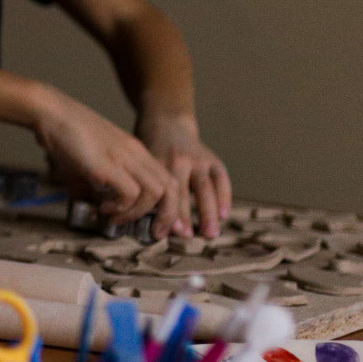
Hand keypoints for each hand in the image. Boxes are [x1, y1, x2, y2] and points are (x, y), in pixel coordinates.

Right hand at [31, 86, 192, 235]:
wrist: (51, 111)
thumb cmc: (66, 135)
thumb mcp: (93, 158)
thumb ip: (102, 180)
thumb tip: (98, 204)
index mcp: (136, 151)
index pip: (169, 180)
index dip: (170, 206)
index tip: (158, 223)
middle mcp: (135, 154)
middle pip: (171, 188)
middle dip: (167, 216)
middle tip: (154, 233)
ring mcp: (122, 158)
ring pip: (156, 192)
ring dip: (139, 213)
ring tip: (117, 218)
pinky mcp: (106, 165)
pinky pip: (130, 192)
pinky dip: (121, 208)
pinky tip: (104, 208)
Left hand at [139, 115, 231, 237]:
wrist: (167, 123)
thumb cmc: (148, 151)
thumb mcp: (141, 162)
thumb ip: (144, 186)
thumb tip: (138, 221)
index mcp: (157, 161)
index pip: (161, 191)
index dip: (161, 213)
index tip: (161, 233)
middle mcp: (179, 159)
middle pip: (184, 192)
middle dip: (186, 217)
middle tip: (186, 238)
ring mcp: (199, 159)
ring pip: (205, 188)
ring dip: (208, 213)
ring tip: (210, 234)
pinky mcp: (213, 160)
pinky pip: (221, 180)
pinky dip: (224, 198)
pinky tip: (224, 216)